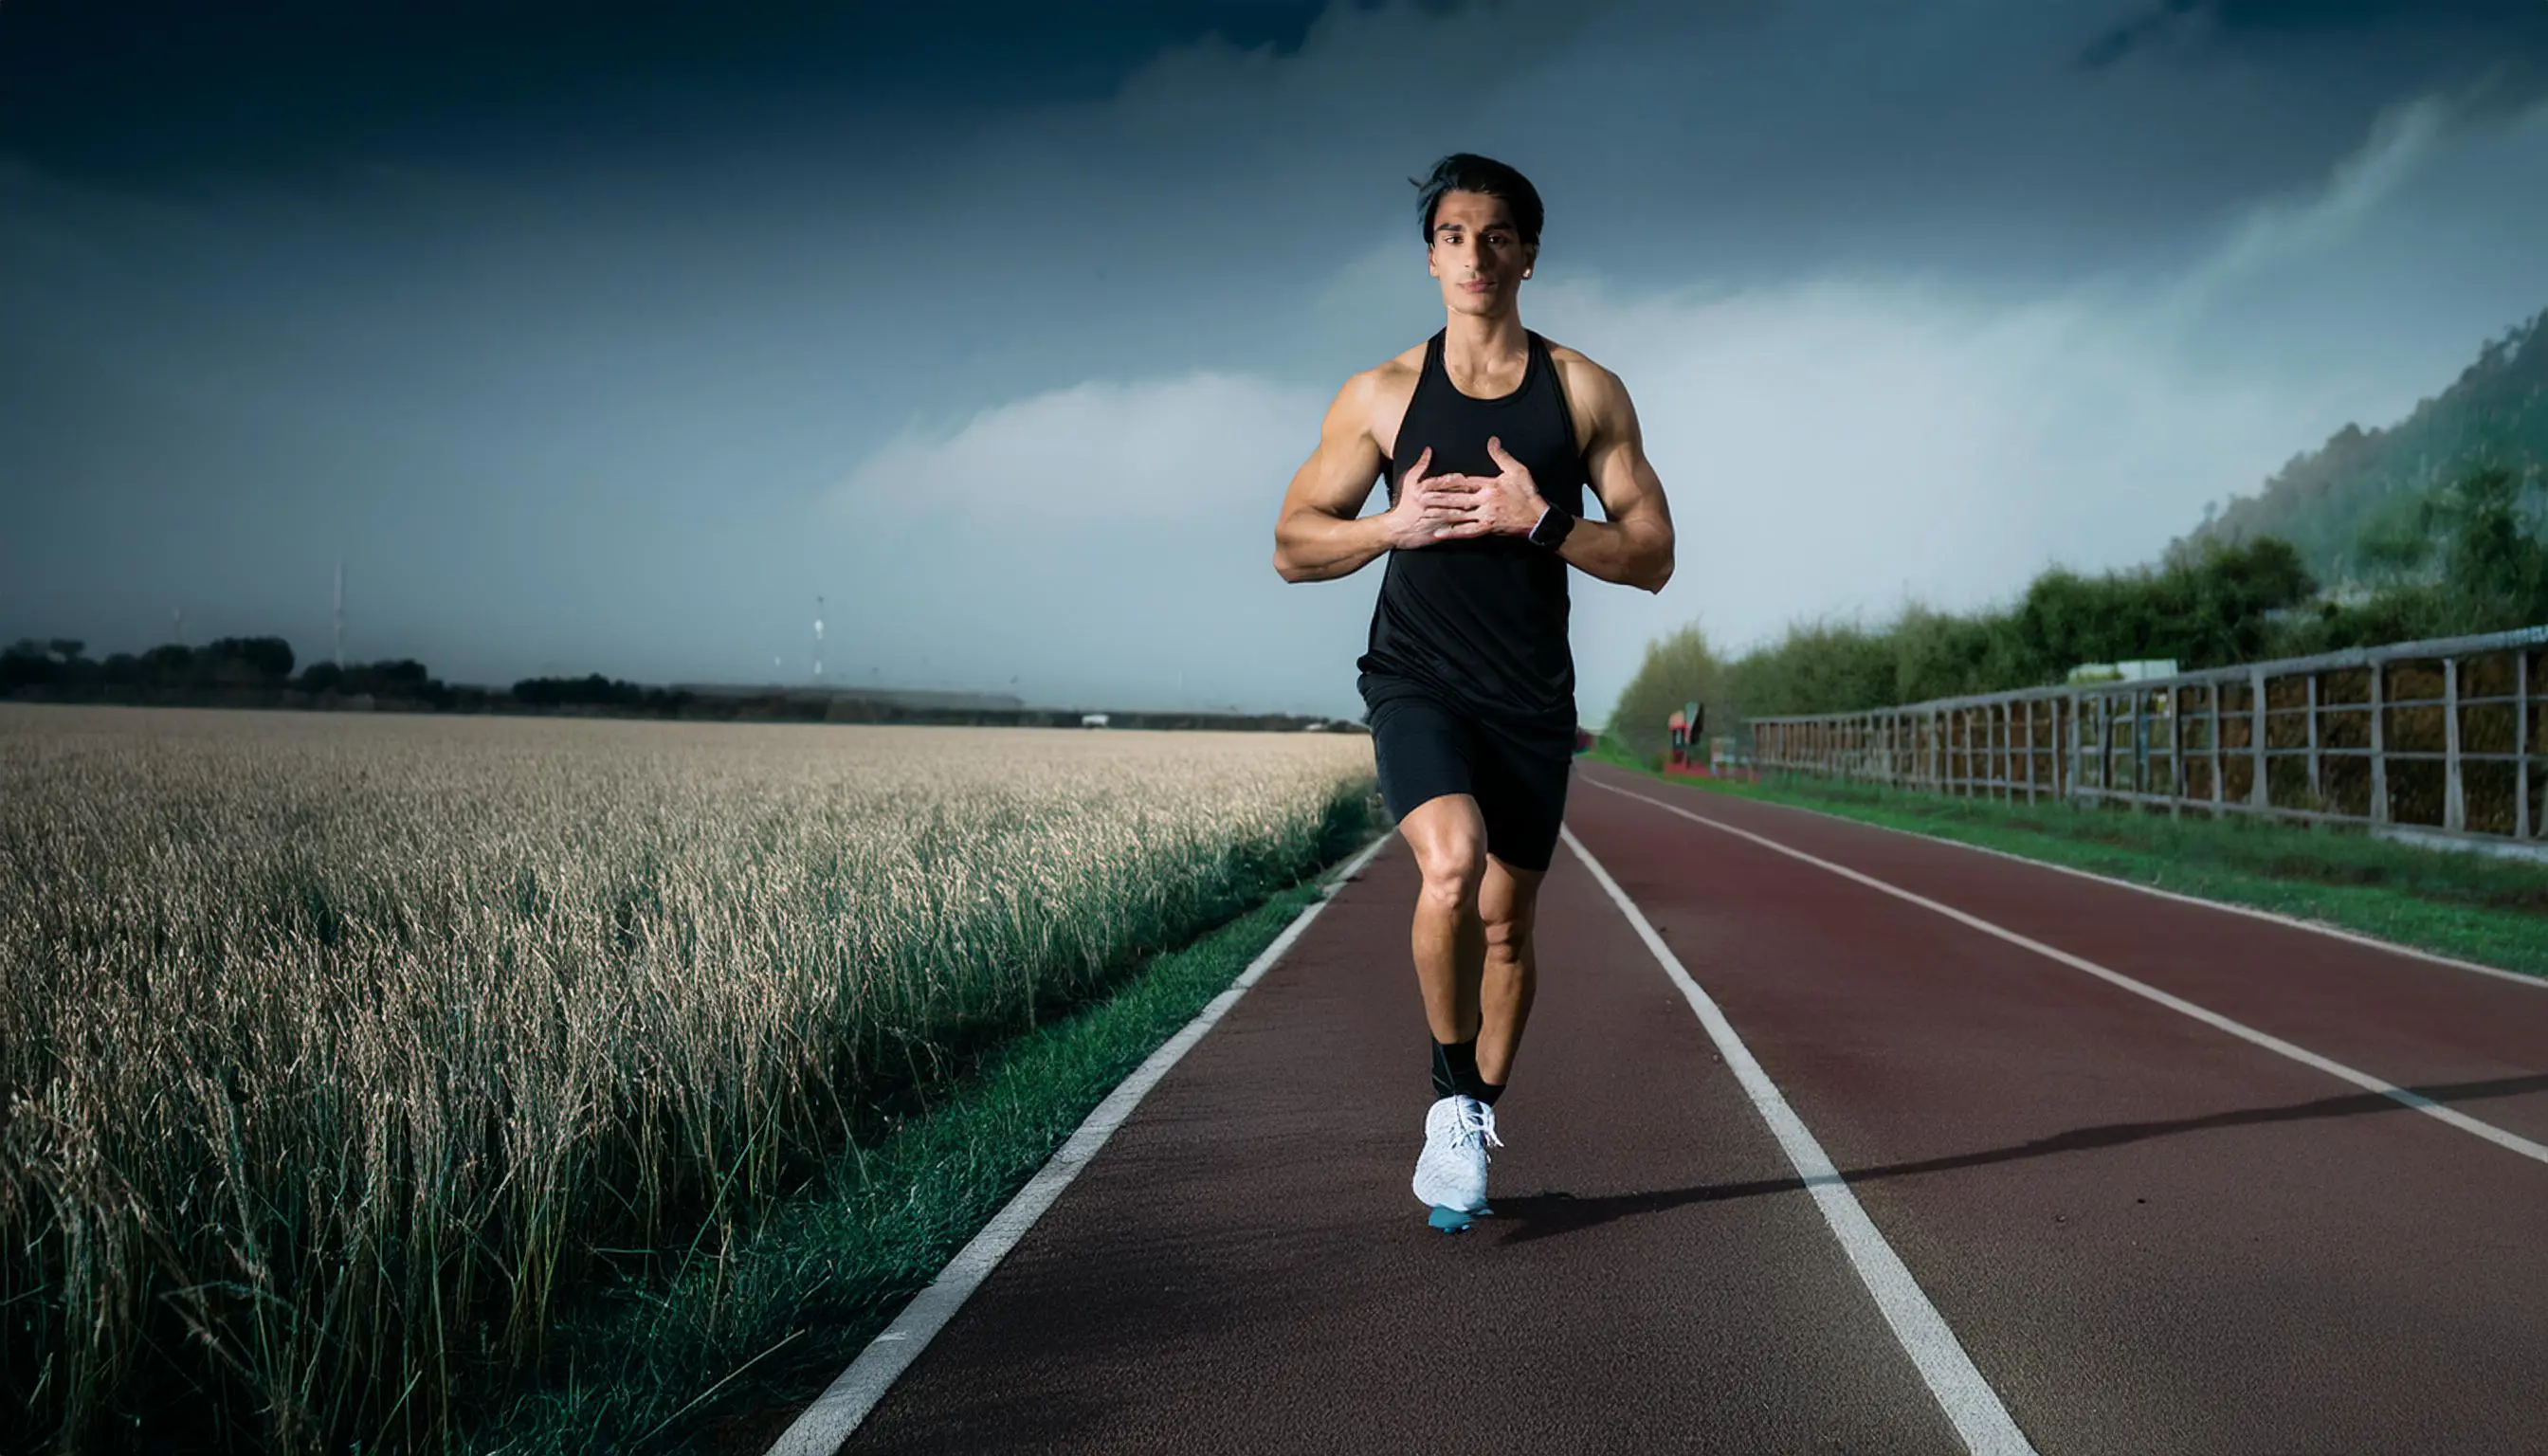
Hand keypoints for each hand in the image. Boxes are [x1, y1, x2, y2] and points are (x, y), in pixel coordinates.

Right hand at [1379, 446, 1485, 548]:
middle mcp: (1427, 502)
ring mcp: (1433, 517)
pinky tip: (1476, 522)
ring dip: (1470, 509)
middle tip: (1487, 492)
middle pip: (1452, 497)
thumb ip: (1420, 466)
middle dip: (1470, 494)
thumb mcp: (1409, 482)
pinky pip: (1453, 527)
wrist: (1397, 530)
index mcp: (1423, 489)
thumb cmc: (1405, 505)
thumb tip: (1429, 450)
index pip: (1444, 482)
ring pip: (1454, 512)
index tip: (1472, 479)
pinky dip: (1465, 524)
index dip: (1459, 480)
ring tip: (1485, 506)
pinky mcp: (1437, 530)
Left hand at [1427, 436, 1548, 539]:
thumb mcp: (1517, 471)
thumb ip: (1501, 456)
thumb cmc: (1528, 494)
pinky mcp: (1487, 529)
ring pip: (1459, 515)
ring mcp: (1486, 516)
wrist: (1538, 518)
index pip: (1463, 482)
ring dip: (1441, 514)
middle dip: (1437, 497)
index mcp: (1490, 486)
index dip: (1445, 481)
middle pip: (1457, 498)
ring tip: (1423, 512)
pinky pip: (1466, 532)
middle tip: (1419, 497)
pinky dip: (1452, 533)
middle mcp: (1486, 501)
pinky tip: (1438, 533)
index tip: (1430, 480)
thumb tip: (1492, 440)